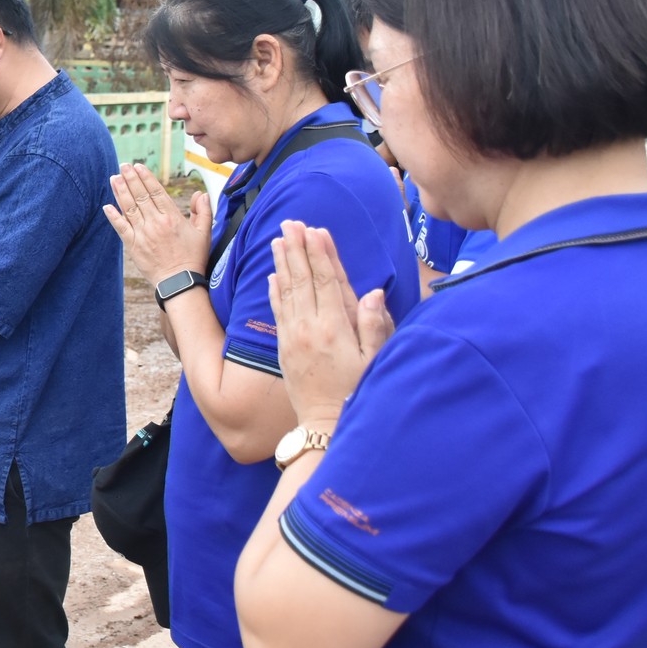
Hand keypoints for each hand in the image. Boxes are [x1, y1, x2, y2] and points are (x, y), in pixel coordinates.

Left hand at [102, 163, 210, 283]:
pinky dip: (113, 217)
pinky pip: (121, 228)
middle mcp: (155, 223)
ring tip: (114, 178)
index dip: (146, 178)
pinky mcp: (133, 246)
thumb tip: (201, 194)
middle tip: (123, 166)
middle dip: (130, 179)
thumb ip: (203, 211)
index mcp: (172, 217)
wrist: (179, 282)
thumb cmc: (193, 258)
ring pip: (129, 208)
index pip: (156, 192)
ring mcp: (143, 234)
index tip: (138, 167)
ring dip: (120, 192)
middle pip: (140, 196)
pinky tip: (107, 206)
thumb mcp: (204, 233)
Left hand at [267, 221, 394, 427]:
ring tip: (277, 239)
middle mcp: (310, 328)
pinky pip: (276, 312)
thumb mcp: (375, 361)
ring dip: (282, 263)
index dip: (321, 254)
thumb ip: (374, 326)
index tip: (316, 230)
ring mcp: (293, 337)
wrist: (324, 424)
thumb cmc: (356, 393)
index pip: (328, 281)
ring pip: (286, 291)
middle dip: (297, 249)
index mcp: (335, 328)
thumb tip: (374, 293)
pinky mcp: (283, 347)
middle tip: (291, 222)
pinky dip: (273, 291)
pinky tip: (271, 276)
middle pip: (303, 280)